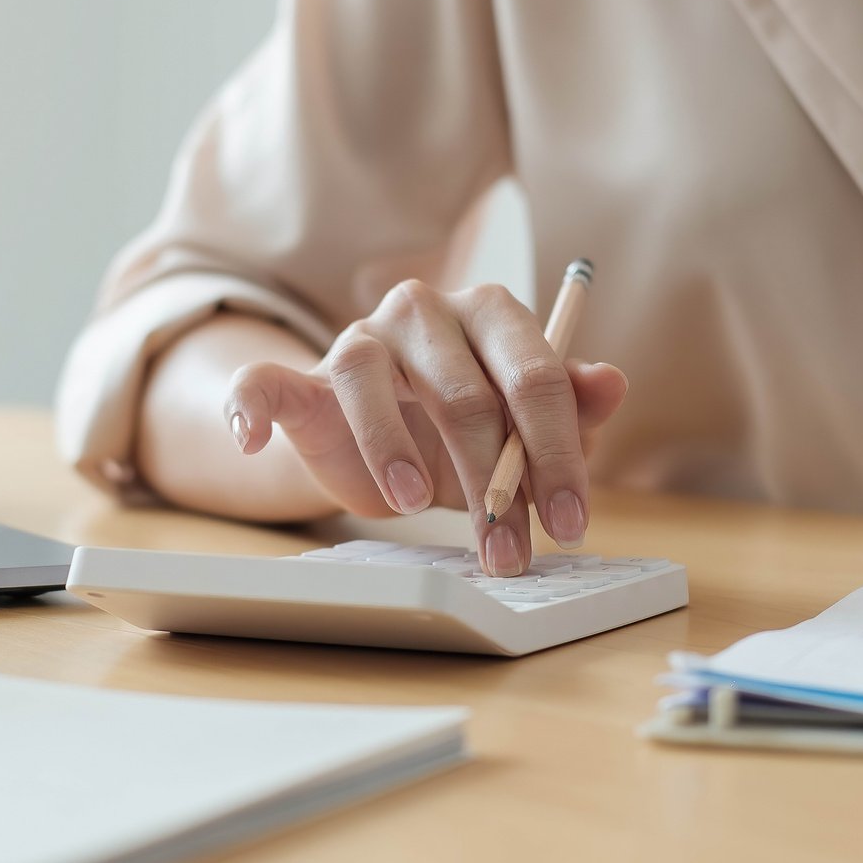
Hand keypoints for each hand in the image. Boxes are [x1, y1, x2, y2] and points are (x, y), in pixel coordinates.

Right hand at [221, 281, 627, 576]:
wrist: (383, 445)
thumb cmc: (466, 432)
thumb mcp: (524, 429)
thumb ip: (571, 406)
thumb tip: (611, 383)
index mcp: (492, 312)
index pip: (534, 375)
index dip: (557, 452)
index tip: (572, 522)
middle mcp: (423, 311)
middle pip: (464, 390)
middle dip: (493, 481)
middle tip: (507, 551)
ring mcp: (357, 340)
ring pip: (370, 378)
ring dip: (395, 451)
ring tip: (418, 507)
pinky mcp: (300, 380)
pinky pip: (263, 381)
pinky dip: (251, 407)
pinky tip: (251, 439)